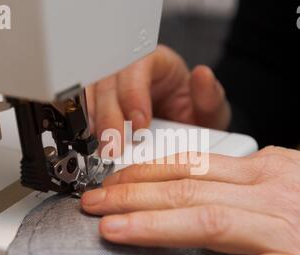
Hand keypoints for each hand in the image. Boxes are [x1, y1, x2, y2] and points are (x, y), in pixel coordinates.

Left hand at [81, 147, 299, 254]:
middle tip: (94, 204)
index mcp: (265, 170)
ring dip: (160, 226)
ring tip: (117, 232)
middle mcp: (270, 193)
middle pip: (189, 188)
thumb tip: (225, 171)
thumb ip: (260, 173)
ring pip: (213, 221)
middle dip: (134, 196)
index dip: (146, 173)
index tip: (113, 182)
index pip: (192, 165)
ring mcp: (289, 230)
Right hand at [86, 45, 230, 152]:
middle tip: (114, 146)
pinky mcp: (102, 103)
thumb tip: (202, 75)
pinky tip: (94, 142)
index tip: (140, 123)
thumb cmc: (196, 113)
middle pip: (108, 82)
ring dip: (95, 122)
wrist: (188, 128)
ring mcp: (113, 86)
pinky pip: (87, 108)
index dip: (133, 94)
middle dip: (109, 116)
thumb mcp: (211, 108)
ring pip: (92, 94)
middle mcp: (130, 70)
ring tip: (103, 148)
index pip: (137, 67)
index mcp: (156, 62)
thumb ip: (210, 95)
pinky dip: (88, 125)